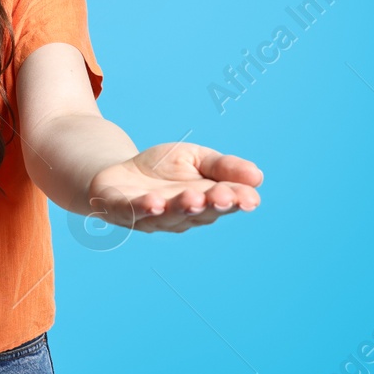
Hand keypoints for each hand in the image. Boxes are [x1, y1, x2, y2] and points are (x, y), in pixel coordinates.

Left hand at [82, 141, 262, 233]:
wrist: (117, 168)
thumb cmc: (162, 169)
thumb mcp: (197, 158)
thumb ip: (223, 166)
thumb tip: (257, 176)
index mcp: (203, 203)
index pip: (224, 202)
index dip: (236, 200)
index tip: (249, 197)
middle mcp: (180, 216)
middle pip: (198, 213)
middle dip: (211, 205)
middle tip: (223, 197)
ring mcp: (150, 216)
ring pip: (168, 215)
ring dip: (180, 207)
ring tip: (192, 198)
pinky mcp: (121, 210)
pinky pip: (132, 212)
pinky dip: (142, 209)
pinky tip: (153, 203)